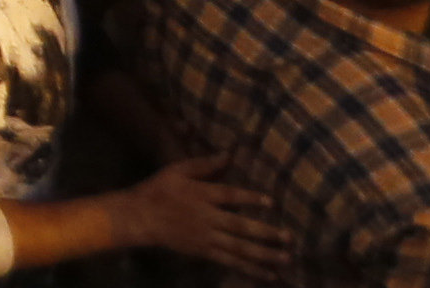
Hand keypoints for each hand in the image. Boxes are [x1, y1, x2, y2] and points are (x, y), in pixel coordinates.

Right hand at [108, 159, 275, 268]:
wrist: (140, 217)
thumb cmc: (159, 190)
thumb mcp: (176, 170)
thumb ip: (203, 164)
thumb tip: (228, 155)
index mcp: (200, 195)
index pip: (229, 196)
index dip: (250, 198)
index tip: (271, 202)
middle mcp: (206, 217)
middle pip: (239, 226)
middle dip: (266, 233)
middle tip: (289, 237)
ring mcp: (206, 237)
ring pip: (238, 248)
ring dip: (264, 254)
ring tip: (286, 258)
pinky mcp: (204, 252)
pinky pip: (230, 262)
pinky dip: (250, 269)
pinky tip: (268, 274)